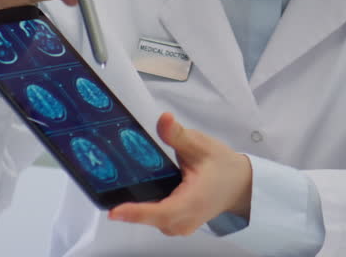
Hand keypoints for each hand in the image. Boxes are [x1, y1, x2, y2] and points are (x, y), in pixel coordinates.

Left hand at [108, 112, 252, 235]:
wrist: (239, 185)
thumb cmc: (222, 166)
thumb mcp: (201, 146)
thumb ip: (178, 135)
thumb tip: (164, 120)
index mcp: (193, 201)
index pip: (162, 212)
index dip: (137, 212)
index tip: (115, 211)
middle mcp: (186, 219)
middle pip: (151, 217)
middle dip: (129, 206)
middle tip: (106, 187)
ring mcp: (181, 226)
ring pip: (152, 220)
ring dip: (136, 208)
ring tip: (118, 187)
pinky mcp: (177, 224)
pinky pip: (156, 219)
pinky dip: (145, 209)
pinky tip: (137, 193)